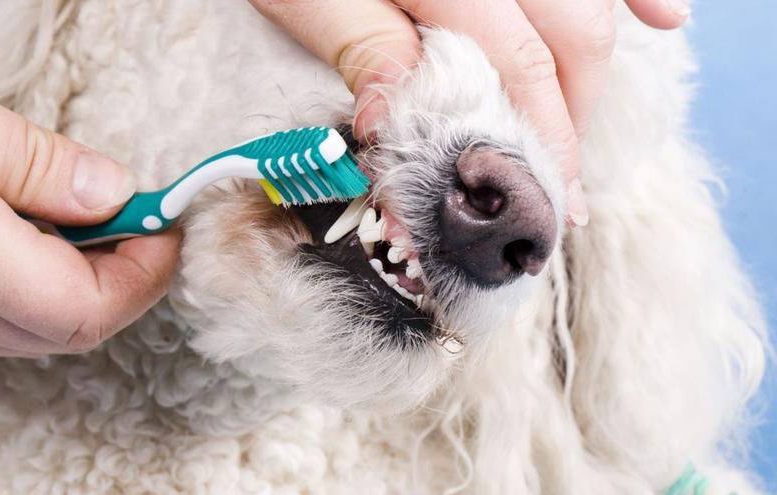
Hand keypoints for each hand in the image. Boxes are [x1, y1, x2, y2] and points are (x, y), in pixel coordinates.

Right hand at [0, 46, 180, 357]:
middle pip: (72, 327)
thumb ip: (26, 159)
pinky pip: (1, 310)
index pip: (87, 307)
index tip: (167, 218)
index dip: (145, 272)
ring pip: (40, 326)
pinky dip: (46, 276)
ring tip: (102, 214)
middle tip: (144, 216)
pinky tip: (43, 225)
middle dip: (129, 279)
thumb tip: (112, 191)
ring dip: (91, 279)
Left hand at [249, 0, 688, 226]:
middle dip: (571, 116)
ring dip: (593, 66)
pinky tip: (666, 18)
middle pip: (573, 37)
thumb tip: (399, 127)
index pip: (520, 67)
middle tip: (554, 178)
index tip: (549, 199)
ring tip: (577, 126)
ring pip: (588, 2)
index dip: (541, 140)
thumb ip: (365, 49)